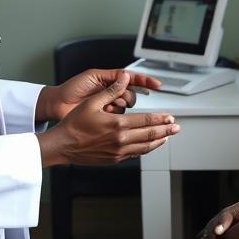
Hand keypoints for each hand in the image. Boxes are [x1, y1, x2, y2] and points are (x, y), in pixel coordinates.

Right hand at [38, 73, 177, 165]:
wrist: (63, 145)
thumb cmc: (74, 124)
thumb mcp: (92, 103)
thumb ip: (112, 91)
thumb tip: (124, 79)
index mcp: (118, 124)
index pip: (146, 121)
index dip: (161, 119)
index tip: (170, 117)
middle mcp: (121, 139)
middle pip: (150, 135)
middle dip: (166, 130)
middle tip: (176, 127)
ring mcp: (118, 151)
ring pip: (145, 147)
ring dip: (158, 142)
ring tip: (167, 137)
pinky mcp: (114, 159)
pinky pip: (135, 154)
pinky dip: (145, 150)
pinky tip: (149, 146)